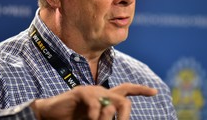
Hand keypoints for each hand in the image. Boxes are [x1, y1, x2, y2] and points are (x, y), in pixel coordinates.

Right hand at [31, 83, 156, 119]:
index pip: (126, 89)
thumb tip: (120, 119)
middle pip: (123, 99)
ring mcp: (91, 91)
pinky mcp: (81, 92)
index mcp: (105, 97)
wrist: (52, 115)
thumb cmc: (74, 118)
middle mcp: (101, 91)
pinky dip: (95, 114)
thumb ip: (105, 118)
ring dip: (107, 119)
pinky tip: (90, 119)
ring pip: (111, 102)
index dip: (141, 90)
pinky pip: (94, 103)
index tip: (154, 91)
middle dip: (126, 114)